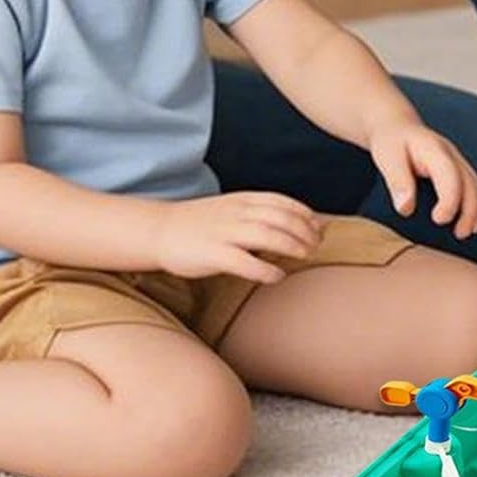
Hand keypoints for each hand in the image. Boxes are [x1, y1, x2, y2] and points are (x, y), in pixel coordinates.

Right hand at [154, 191, 322, 282]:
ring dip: (292, 246)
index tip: (318, 228)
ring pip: (268, 235)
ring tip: (305, 257)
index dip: (305, 214)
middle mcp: (235, 213)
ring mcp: (224, 233)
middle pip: (281, 218)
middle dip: (304, 232)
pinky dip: (266, 270)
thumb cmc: (199, 224)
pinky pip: (245, 262)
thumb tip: (290, 227)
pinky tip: (277, 276)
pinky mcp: (212, 254)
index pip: (282, 202)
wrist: (159, 230)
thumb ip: (257, 214)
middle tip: (316, 246)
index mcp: (241, 201)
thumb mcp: (230, 209)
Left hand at [368, 122, 476, 240]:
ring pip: (474, 186)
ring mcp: (456, 160)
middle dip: (469, 209)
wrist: (396, 126)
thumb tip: (406, 208)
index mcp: (433, 149)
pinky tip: (469, 224)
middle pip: (469, 182)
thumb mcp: (386, 158)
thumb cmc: (390, 143)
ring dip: (474, 211)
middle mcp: (450, 154)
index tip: (439, 220)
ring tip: (466, 232)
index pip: (450, 175)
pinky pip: (471, 188)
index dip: (450, 199)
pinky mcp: (456, 169)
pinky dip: (473, 206)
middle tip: (460, 234)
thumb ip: (397, 181)